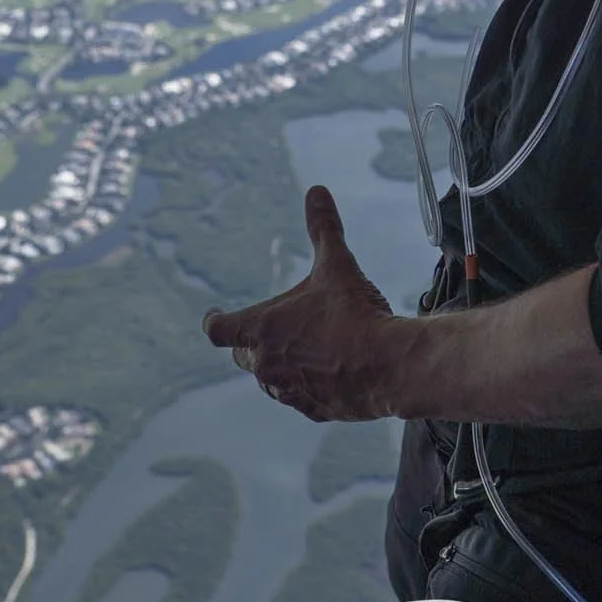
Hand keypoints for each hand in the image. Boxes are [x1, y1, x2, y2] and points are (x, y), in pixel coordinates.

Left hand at [203, 186, 406, 421]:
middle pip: (242, 356)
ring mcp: (289, 391)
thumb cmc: (355, 313)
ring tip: (292, 353)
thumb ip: (323, 229)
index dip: (214, 321)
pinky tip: (321, 377)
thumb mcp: (337, 265)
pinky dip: (304, 387)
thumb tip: (316, 192)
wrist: (389, 365)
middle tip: (257, 333)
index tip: (213, 316)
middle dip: (247, 343)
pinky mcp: (314, 410)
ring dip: (275, 367)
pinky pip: (299, 399)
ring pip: (269, 381)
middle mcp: (267, 364)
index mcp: (262, 328)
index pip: (218, 330)